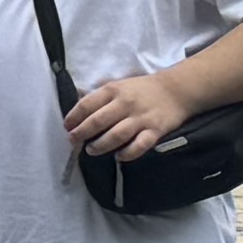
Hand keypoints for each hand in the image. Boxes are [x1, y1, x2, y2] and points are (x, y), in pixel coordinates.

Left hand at [65, 66, 197, 160]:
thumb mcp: (119, 86)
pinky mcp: (155, 131)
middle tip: (73, 141)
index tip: (67, 126)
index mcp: (113, 90)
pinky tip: (118, 156)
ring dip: (101, 145)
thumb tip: (78, 113)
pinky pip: (139, 145)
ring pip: (116, 135)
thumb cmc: (142, 89)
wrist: (176, 90)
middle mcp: (125, 104)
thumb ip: (101, 98)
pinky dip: (127, 153)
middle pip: (98, 121)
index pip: (87, 104)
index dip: (74, 117)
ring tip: (91, 151)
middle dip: (82, 133)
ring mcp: (140, 118)